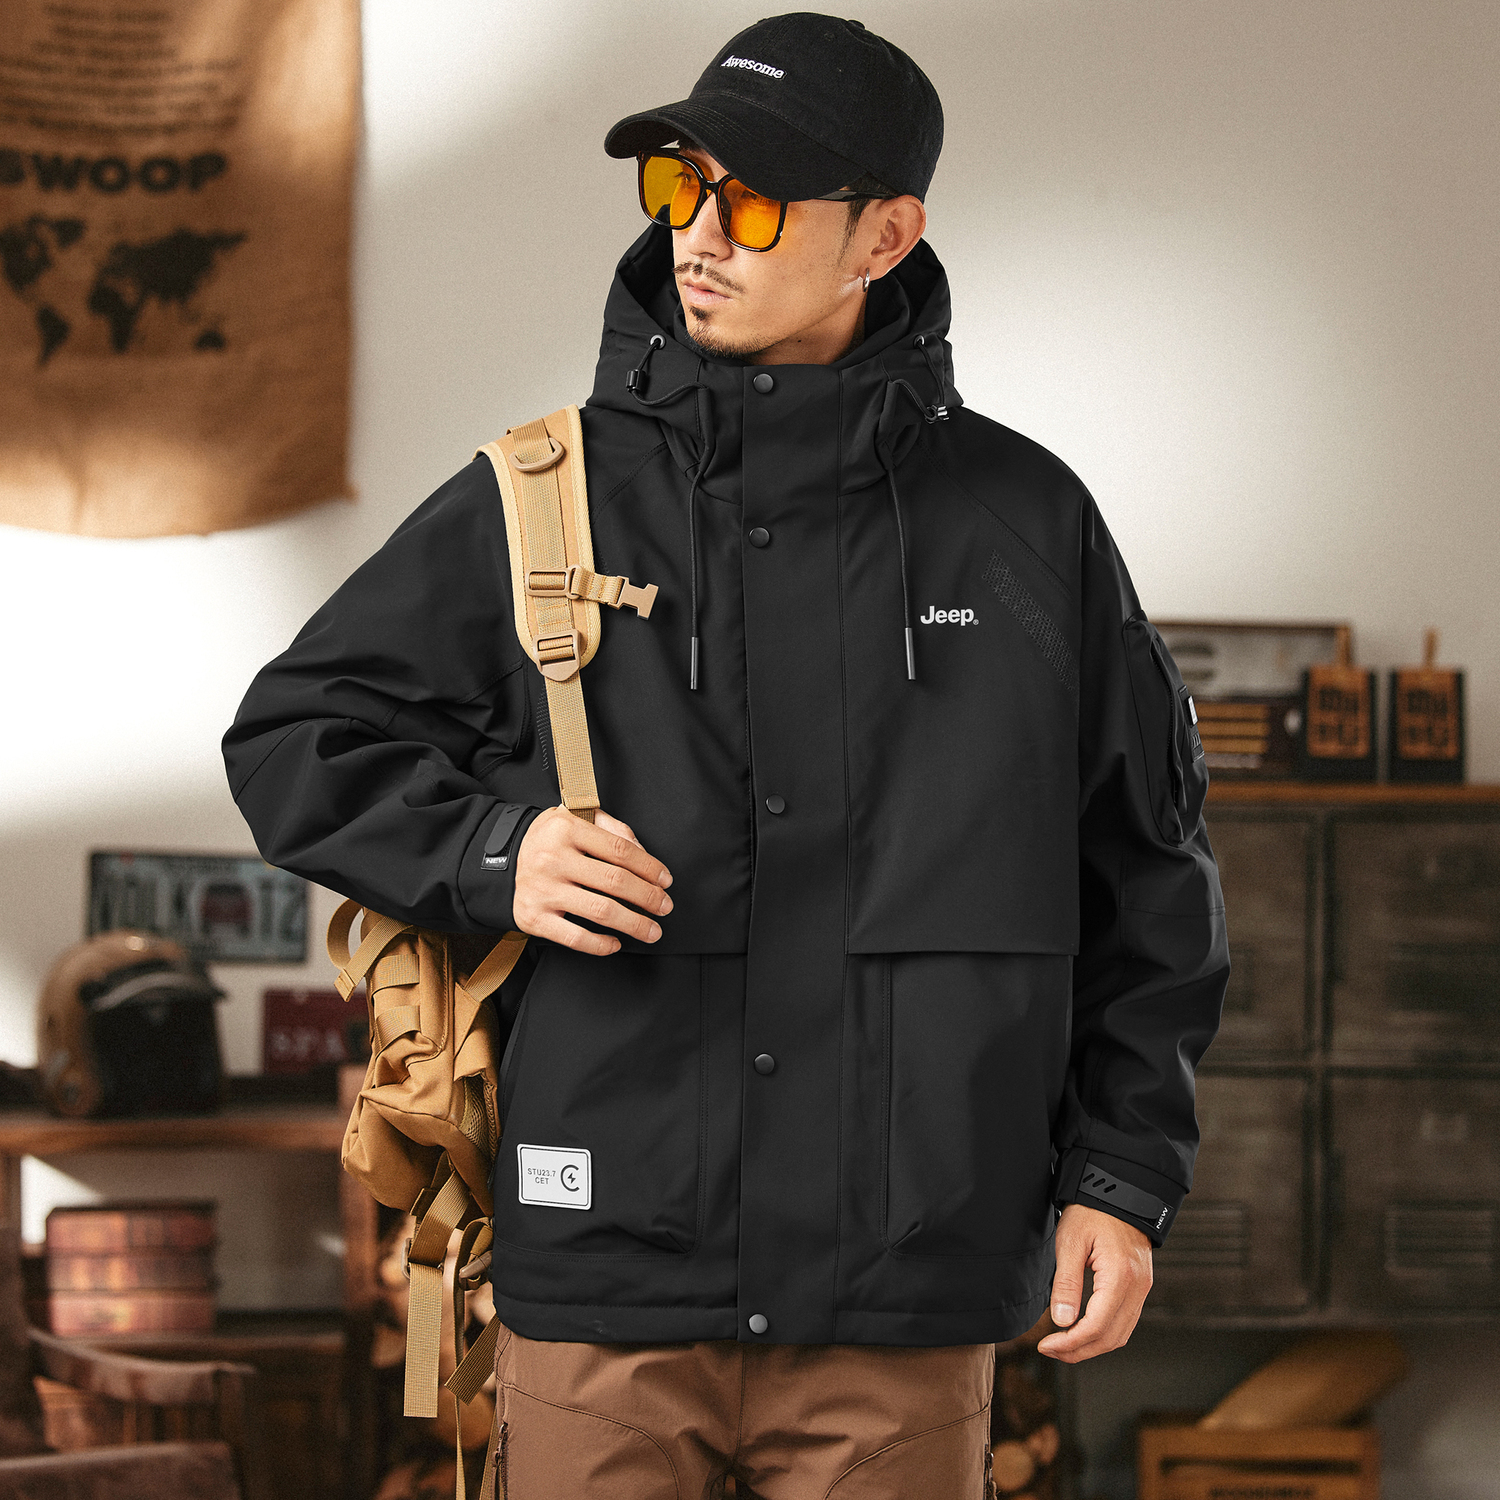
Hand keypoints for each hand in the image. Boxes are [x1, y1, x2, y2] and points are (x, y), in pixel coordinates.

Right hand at [511, 807, 672, 955]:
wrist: (497, 861)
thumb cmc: (547, 840)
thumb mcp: (575, 818)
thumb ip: (612, 828)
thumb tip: (643, 855)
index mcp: (566, 829)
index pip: (620, 850)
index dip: (649, 867)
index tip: (665, 880)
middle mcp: (552, 859)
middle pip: (615, 881)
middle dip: (648, 897)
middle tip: (665, 907)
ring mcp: (542, 890)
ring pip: (600, 911)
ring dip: (634, 924)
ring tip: (652, 930)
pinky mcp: (533, 918)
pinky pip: (575, 937)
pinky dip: (600, 944)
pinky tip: (615, 942)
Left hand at [1036, 1203, 1152, 1362]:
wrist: (1118, 1191)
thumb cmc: (1092, 1210)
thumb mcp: (1070, 1241)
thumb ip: (1067, 1283)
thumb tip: (1062, 1322)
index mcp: (1120, 1277)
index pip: (1096, 1327)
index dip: (1071, 1343)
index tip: (1046, 1345)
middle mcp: (1138, 1287)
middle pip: (1111, 1338)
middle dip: (1079, 1351)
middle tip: (1050, 1350)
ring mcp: (1142, 1288)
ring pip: (1121, 1334)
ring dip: (1092, 1346)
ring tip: (1062, 1346)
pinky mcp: (1140, 1286)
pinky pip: (1125, 1321)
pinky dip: (1104, 1334)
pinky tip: (1082, 1331)